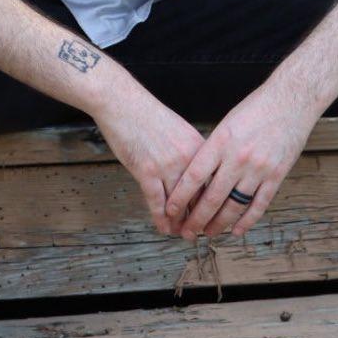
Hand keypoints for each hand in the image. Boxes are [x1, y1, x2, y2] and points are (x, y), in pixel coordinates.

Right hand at [92, 87, 207, 238]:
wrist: (123, 103)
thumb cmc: (147, 115)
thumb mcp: (179, 131)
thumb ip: (189, 153)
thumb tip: (194, 175)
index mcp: (198, 146)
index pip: (213, 181)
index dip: (214, 201)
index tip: (215, 214)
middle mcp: (188, 158)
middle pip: (199, 195)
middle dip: (200, 217)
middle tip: (200, 232)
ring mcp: (168, 165)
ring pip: (179, 203)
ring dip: (180, 222)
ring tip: (182, 234)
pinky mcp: (147, 171)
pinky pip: (157, 202)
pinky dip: (160, 218)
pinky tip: (163, 227)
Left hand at [162, 82, 318, 240]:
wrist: (291, 100)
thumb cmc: (256, 109)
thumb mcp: (227, 124)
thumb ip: (213, 150)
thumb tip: (197, 176)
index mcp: (221, 142)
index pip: (194, 176)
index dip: (180, 197)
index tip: (169, 211)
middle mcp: (238, 157)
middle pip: (212, 197)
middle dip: (196, 219)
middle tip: (186, 233)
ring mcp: (258, 168)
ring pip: (234, 206)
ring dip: (219, 224)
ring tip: (208, 233)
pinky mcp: (276, 175)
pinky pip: (259, 204)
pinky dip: (247, 221)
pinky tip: (236, 230)